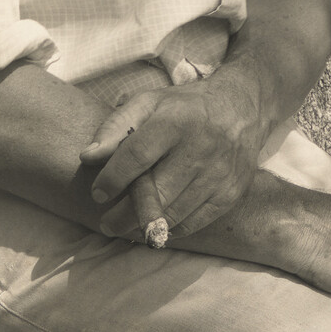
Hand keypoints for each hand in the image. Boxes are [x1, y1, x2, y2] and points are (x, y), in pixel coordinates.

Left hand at [79, 67, 270, 239]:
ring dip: (143, 226)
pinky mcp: (230, 193)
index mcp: (175, 121)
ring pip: (173, 213)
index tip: (97, 193)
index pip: (137, 156)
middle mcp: (200, 148)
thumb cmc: (185, 107)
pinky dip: (170, 228)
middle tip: (106, 223)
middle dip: (124, 214)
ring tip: (125, 226)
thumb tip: (88, 157)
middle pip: (155, 192)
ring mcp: (218, 174)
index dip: (112, 179)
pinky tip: (155, 224)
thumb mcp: (148, 103)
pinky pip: (193, 223)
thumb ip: (115, 127)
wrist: (242, 107)